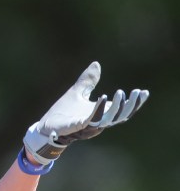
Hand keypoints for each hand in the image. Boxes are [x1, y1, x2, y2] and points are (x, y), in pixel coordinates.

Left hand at [23, 61, 148, 164]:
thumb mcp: (77, 92)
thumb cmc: (63, 112)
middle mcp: (97, 121)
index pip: (122, 109)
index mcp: (100, 113)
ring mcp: (88, 126)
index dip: (135, 102)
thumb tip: (96, 63)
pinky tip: (102, 98)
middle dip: (130, 105)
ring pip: (108, 119)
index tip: (144, 92)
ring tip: (120, 93)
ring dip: (116, 107)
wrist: (46, 125)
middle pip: (120, 116)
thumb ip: (88, 80)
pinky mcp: (77, 127)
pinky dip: (98, 110)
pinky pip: (91, 120)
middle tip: (136, 91)